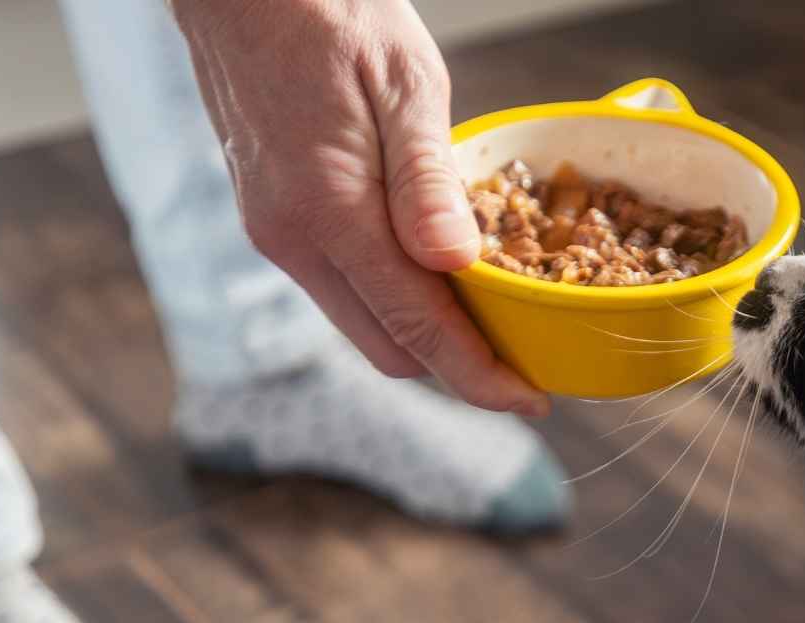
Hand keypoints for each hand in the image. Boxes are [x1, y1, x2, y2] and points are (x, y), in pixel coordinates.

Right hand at [170, 0, 548, 415]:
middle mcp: (292, 239)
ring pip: (363, 324)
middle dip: (458, 366)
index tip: (531, 402)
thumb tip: (456, 265)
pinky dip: (393, 297)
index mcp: (328, 212)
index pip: (416, 329)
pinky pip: (343, 287)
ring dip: (424, 333)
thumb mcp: (404, 84)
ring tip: (491, 316)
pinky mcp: (273, 221)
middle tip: (524, 354)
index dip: (480, 376)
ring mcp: (275, 234)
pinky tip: (437, 268)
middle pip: (389, 349)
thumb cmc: (332, 13)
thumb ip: (426, 182)